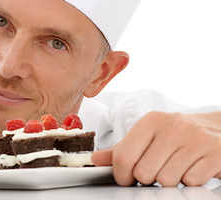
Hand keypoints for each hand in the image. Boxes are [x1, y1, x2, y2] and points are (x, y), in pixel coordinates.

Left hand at [92, 111, 220, 186]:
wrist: (217, 128)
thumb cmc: (176, 134)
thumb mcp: (147, 135)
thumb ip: (121, 149)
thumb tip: (95, 159)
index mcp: (151, 121)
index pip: (124, 157)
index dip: (122, 175)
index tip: (127, 179)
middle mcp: (172, 127)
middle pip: (143, 173)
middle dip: (146, 180)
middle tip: (155, 171)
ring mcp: (196, 139)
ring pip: (166, 180)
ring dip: (169, 181)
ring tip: (175, 167)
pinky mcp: (215, 153)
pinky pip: (191, 181)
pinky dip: (189, 181)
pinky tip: (191, 168)